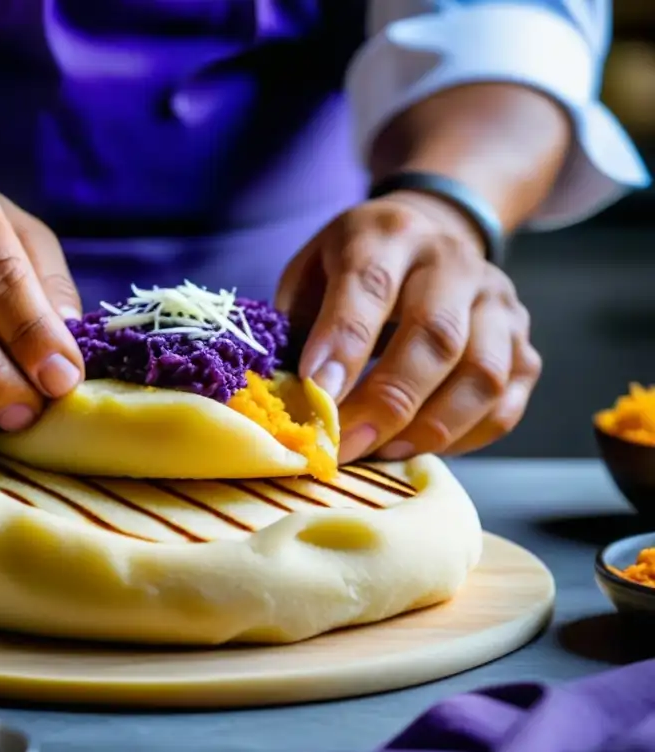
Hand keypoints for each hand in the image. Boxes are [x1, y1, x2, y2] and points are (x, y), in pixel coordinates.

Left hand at [276, 191, 541, 463]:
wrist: (433, 233)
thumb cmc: (354, 266)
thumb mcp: (312, 272)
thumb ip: (300, 326)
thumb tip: (293, 400)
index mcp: (389, 235)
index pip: (371, 286)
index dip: (344, 347)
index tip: (316, 397)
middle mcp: (453, 262)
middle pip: (437, 336)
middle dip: (387, 401)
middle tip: (345, 444)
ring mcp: (498, 302)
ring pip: (482, 375)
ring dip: (429, 427)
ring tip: (381, 452)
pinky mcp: (524, 343)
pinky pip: (506, 404)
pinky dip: (465, 438)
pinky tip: (421, 446)